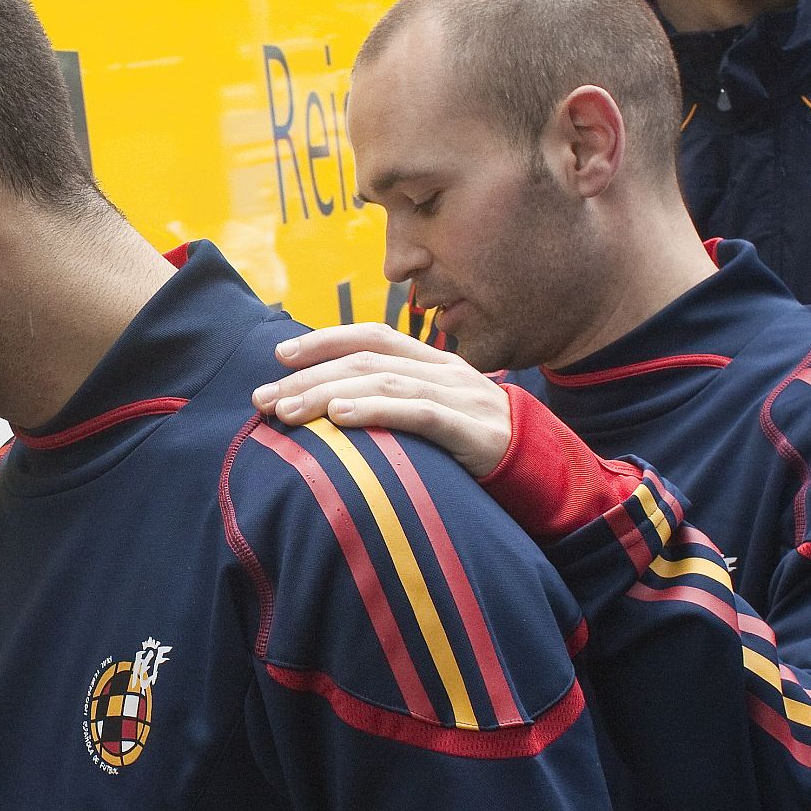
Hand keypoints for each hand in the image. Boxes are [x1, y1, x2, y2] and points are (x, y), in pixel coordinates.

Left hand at [253, 322, 511, 478]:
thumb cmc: (480, 452)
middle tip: (262, 398)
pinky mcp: (470, 430)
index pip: (373, 336)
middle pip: (365, 360)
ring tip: (285, 412)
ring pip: (382, 382)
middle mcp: (445, 371)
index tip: (279, 355)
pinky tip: (337, 417)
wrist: (548, 474)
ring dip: (326, 394)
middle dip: (307, 377)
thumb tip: (334, 412)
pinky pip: (416, 413)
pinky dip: (373, 410)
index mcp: (436, 362)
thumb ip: (398, 406)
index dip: (324, 340)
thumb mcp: (438, 419)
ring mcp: (460, 396)